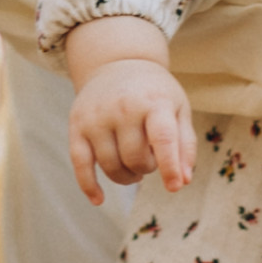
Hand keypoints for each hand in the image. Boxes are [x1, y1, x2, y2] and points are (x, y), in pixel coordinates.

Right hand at [67, 60, 195, 202]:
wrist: (116, 63)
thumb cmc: (154, 92)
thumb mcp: (178, 109)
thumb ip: (184, 144)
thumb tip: (183, 181)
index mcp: (154, 101)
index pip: (162, 138)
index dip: (169, 166)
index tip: (174, 187)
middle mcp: (123, 108)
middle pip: (135, 158)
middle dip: (146, 168)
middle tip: (149, 158)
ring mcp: (97, 117)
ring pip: (111, 166)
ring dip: (126, 176)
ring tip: (134, 166)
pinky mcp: (77, 126)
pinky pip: (80, 164)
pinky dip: (89, 186)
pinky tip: (99, 199)